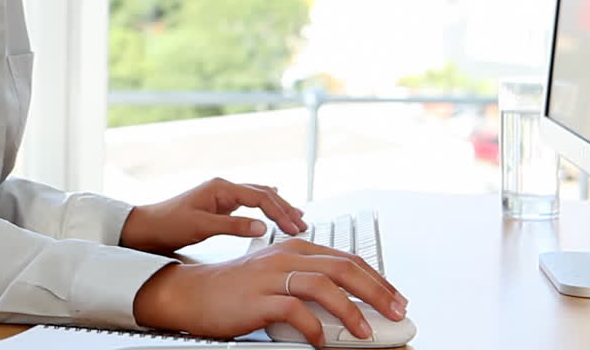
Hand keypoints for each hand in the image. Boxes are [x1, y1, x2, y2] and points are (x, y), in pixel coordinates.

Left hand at [119, 177, 306, 255]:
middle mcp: (223, 188)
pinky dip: (265, 207)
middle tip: (302, 224)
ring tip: (296, 218)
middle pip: (263, 194)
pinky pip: (249, 203)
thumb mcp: (201, 227)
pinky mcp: (219, 206)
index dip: (280, 211)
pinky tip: (273, 209)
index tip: (294, 226)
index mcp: (221, 188)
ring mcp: (221, 196)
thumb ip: (233, 226)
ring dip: (278, 207)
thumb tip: (262, 227)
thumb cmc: (168, 225)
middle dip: (284, 208)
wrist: (146, 228)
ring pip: (258, 197)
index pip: (260, 196)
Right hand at [133, 239, 408, 348]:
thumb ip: (309, 285)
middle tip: (396, 312)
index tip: (396, 298)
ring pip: (324, 285)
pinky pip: (294, 310)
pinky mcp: (257, 297)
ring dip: (351, 311)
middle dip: (376, 291)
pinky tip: (322, 340)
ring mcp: (271, 275)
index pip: (347, 258)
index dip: (377, 279)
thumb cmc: (238, 290)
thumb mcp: (278, 279)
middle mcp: (286, 256)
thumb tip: (350, 307)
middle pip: (343, 267)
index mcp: (295, 248)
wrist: (193, 293)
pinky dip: (314, 327)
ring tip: (365, 332)